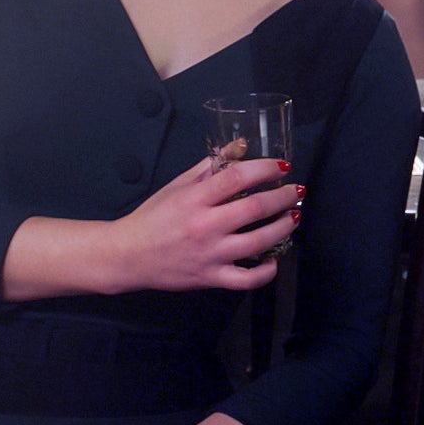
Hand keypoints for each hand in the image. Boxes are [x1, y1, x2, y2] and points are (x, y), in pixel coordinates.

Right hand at [109, 156, 300, 293]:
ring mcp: (209, 254)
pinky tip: (275, 258)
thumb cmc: (153, 217)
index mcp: (194, 199)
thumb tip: (240, 145)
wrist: (127, 256)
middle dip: (282, 197)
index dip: (265, 169)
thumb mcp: (178, 185)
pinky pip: (247, 279)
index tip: (283, 166)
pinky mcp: (210, 278)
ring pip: (258, 242)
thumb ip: (210, 165)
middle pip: (254, 208)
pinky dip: (267, 271)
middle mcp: (204, 226)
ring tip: (294, 217)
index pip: (236, 177)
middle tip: (296, 191)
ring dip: (283, 227)